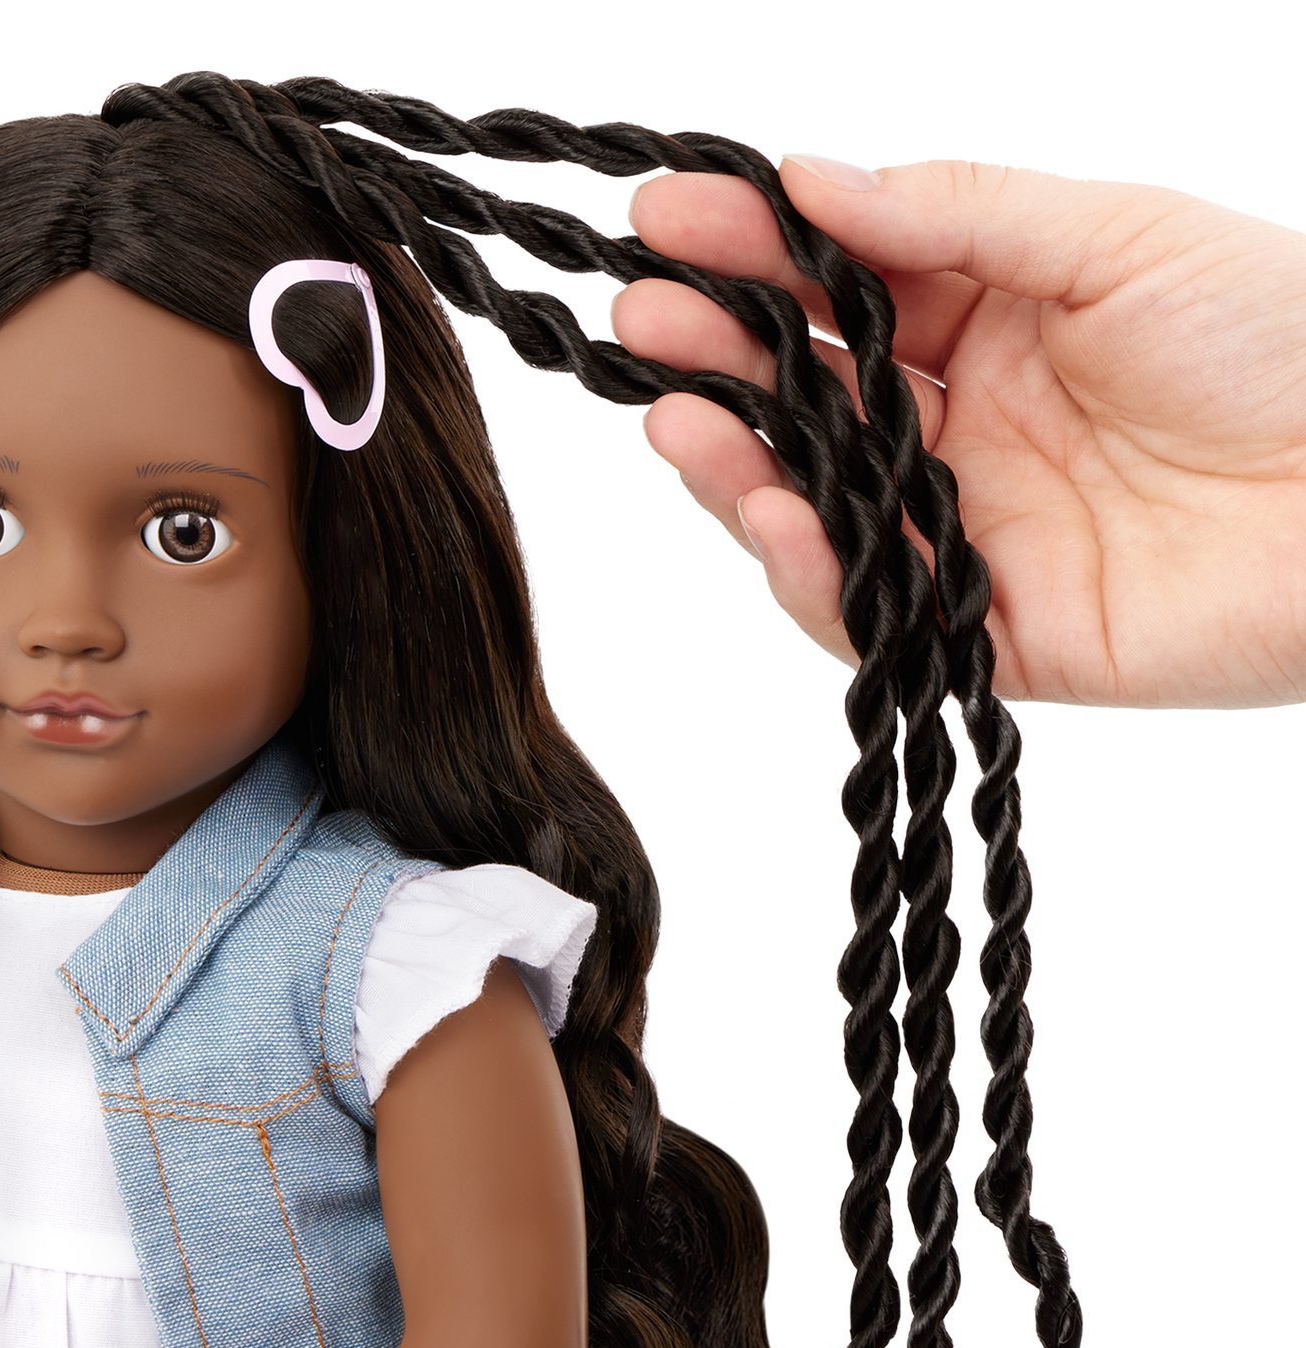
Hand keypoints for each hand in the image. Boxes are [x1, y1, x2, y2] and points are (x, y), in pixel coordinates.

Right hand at [610, 154, 1305, 710]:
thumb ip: (955, 216)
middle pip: (809, 403)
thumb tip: (811, 177)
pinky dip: (814, 573)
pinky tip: (772, 513)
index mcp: (993, 326)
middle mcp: (961, 434)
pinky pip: (877, 614)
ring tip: (678, 423)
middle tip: (641, 325)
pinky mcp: (990, 635)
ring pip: (821, 512)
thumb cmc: (1286, 337)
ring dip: (737, 471)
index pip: (838, 292)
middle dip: (719, 362)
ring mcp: (967, 536)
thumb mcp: (1116, 236)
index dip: (753, 255)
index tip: (667, 218)